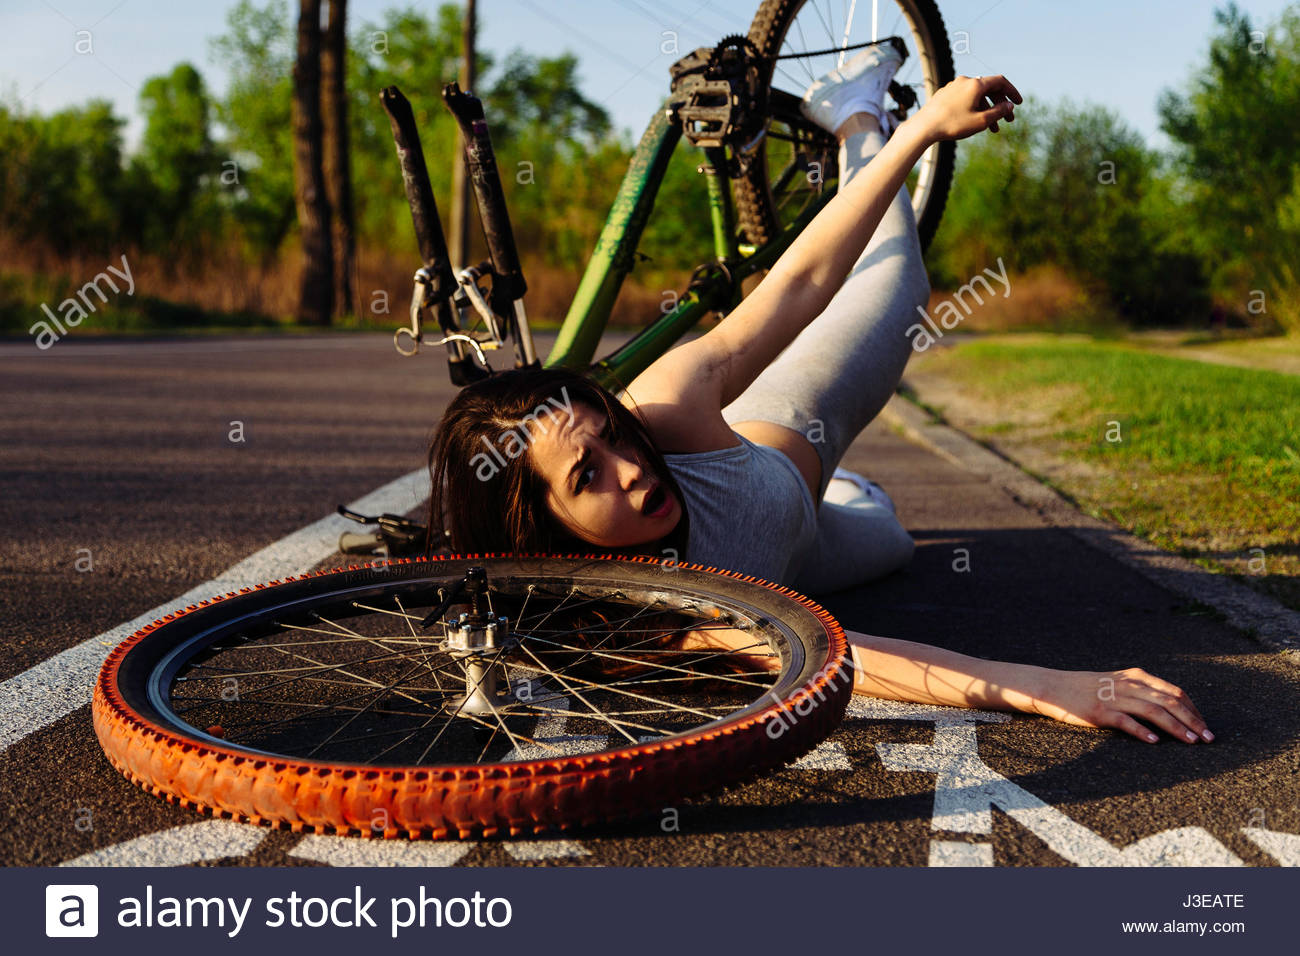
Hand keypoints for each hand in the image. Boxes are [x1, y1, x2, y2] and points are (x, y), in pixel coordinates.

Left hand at [917, 75, 1021, 141]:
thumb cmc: (952, 124)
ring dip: (987, 110)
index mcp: (976, 84)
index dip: (1012, 92)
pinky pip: (964, 99)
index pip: (1000, 82)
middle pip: (989, 90)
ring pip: (976, 96)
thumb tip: (1009, 105)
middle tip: (1008, 120)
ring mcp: (953, 87)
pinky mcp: (944, 95)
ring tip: (993, 129)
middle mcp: (965, 81)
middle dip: (1000, 105)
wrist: (923, 127)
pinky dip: (974, 109)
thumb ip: (998, 112)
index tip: (1019, 103)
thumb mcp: (981, 121)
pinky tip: (974, 123)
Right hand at [1029, 667, 1212, 743]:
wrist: (1054, 687)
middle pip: (1169, 702)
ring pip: (1153, 712)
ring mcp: (1115, 698)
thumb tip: (1172, 709)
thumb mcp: (1118, 683)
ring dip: (1176, 728)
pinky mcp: (1100, 712)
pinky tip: (1154, 741)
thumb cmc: (1088, 688)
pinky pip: (1126, 721)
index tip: (1206, 727)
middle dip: (1193, 721)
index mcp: (1137, 677)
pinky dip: (1142, 731)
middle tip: (1209, 739)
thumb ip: (1142, 691)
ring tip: (1192, 742)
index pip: (1175, 692)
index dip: (1194, 710)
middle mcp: (1129, 685)